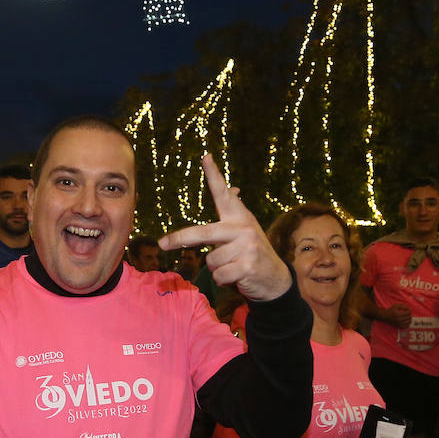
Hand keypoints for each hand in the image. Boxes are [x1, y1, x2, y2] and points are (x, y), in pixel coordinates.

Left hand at [158, 154, 290, 301]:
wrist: (276, 279)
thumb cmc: (253, 253)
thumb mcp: (246, 230)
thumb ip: (234, 214)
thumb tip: (233, 188)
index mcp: (240, 216)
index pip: (224, 193)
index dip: (214, 175)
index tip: (206, 157)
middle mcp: (243, 228)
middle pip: (202, 233)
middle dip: (180, 239)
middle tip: (162, 244)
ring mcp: (247, 247)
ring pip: (210, 260)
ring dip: (217, 268)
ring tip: (234, 266)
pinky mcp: (247, 266)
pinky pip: (219, 275)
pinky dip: (224, 280)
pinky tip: (238, 276)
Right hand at [380, 303, 412, 326]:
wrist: (385, 316)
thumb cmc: (391, 310)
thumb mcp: (396, 306)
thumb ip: (403, 306)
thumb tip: (409, 309)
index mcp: (399, 314)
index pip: (408, 313)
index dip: (409, 310)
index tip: (407, 310)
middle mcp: (399, 319)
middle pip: (409, 317)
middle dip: (409, 314)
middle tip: (406, 313)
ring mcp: (399, 324)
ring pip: (408, 322)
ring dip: (408, 319)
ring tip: (406, 317)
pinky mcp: (399, 326)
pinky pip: (406, 326)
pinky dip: (407, 323)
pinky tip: (405, 321)